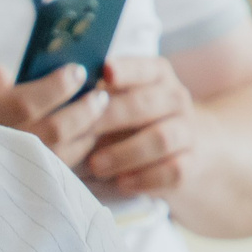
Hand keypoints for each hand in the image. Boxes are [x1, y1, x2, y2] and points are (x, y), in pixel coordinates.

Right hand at [0, 63, 111, 167]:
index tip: (77, 71)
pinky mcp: (14, 197)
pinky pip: (54, 178)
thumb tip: (18, 78)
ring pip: (59, 157)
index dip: (58, 85)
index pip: (27, 101)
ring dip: (85, 135)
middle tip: (99, 95)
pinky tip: (81, 144)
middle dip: (83, 110)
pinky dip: (74, 159)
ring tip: (96, 117)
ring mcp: (5, 177)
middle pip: (52, 131)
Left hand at [81, 56, 199, 195]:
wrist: (185, 146)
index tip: (104, 72)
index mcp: (157, 75)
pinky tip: (121, 184)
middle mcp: (176, 98)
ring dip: (124, 153)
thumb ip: (99, 93)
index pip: (144, 67)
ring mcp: (187, 131)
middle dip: (110, 118)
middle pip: (146, 105)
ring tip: (95, 165)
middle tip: (80, 132)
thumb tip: (60, 93)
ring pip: (160, 139)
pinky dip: (144, 178)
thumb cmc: (137, 118)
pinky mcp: (191, 163)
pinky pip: (172, 171)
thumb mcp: (123, 97)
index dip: (125, 70)